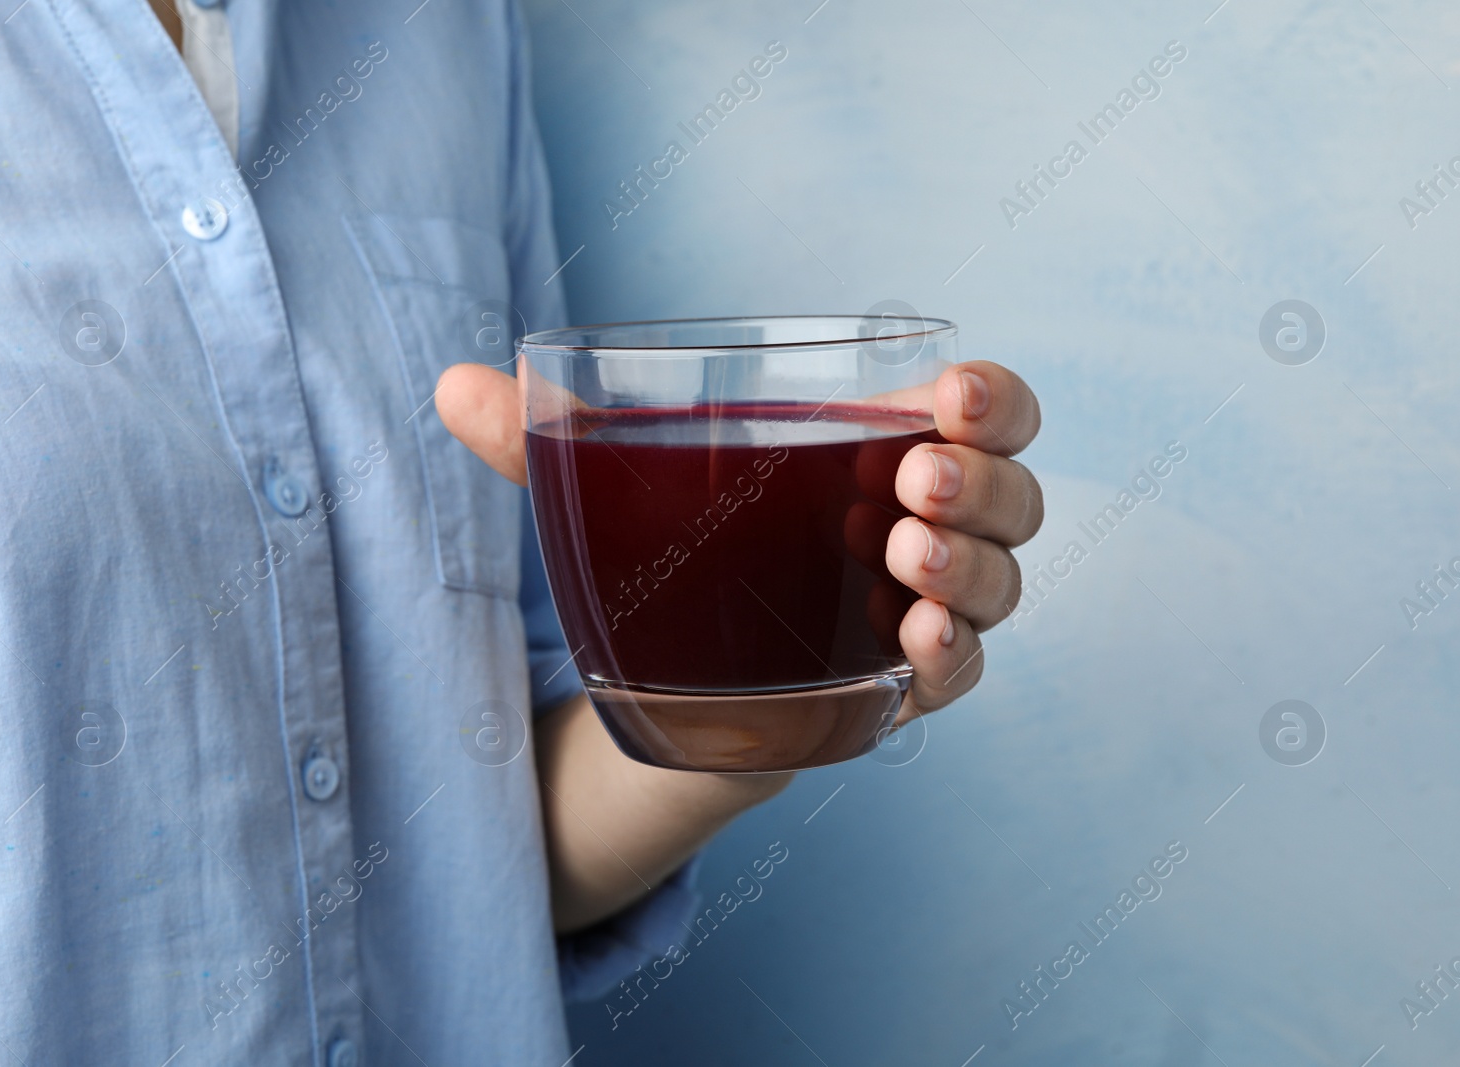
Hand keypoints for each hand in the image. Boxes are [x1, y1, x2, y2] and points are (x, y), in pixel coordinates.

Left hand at [434, 360, 1043, 728]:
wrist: (673, 672)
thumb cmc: (676, 549)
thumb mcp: (615, 492)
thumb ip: (543, 443)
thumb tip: (446, 386)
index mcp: (875, 448)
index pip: (983, 410)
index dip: (993, 398)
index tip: (950, 394)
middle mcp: (921, 524)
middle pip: (1012, 495)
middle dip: (983, 482)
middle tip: (916, 479)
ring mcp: (919, 609)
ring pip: (998, 583)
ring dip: (968, 568)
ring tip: (902, 557)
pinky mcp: (899, 686)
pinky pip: (959, 673)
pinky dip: (950, 657)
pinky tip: (914, 648)